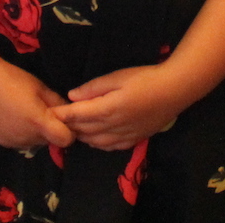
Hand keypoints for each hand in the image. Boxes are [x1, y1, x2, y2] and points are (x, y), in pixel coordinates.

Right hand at [0, 61, 75, 151]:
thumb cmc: (13, 79)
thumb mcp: (40, 86)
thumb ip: (56, 101)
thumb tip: (69, 111)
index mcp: (39, 123)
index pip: (66, 140)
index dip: (69, 131)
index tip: (64, 120)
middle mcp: (27, 138)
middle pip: (48, 141)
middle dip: (50, 130)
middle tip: (41, 111)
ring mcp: (11, 142)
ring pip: (32, 142)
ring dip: (33, 133)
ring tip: (23, 112)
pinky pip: (16, 141)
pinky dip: (18, 133)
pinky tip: (10, 116)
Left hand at [54, 65, 190, 151]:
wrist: (175, 90)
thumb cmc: (146, 78)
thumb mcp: (118, 76)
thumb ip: (94, 88)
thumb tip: (72, 96)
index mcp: (108, 109)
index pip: (77, 115)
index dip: (62, 115)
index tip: (49, 112)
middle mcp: (114, 127)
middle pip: (84, 131)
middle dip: (69, 127)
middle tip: (56, 122)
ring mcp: (125, 136)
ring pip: (95, 142)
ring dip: (82, 137)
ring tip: (73, 130)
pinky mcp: (134, 140)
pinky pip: (110, 147)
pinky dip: (98, 144)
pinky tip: (95, 139)